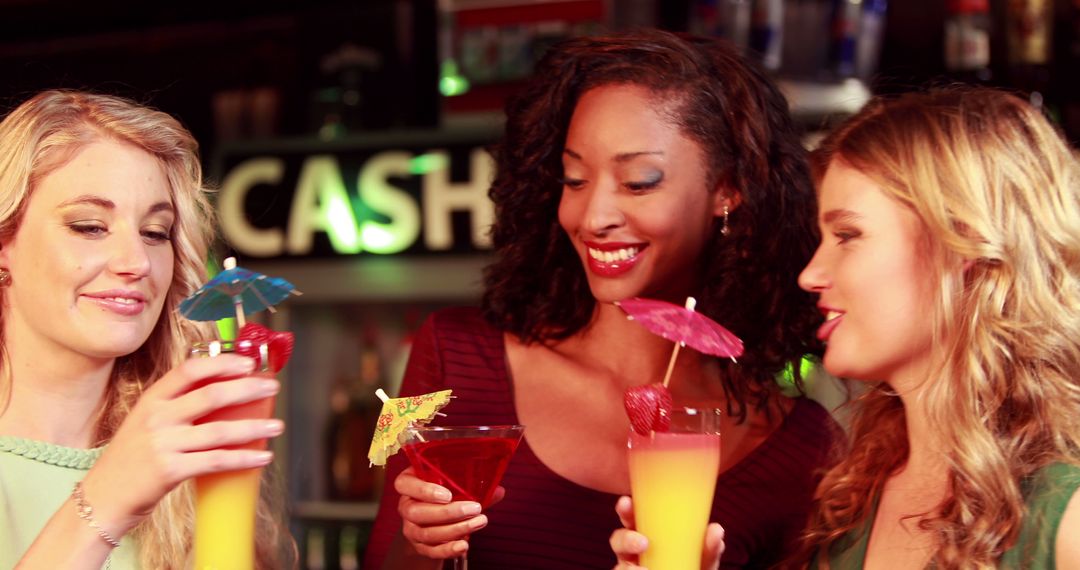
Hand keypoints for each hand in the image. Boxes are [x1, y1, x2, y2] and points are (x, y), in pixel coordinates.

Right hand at [78, 354, 283, 539]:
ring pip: (219, 431)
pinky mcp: (169, 471)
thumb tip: (224, 391)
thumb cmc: (131, 459)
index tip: (248, 362)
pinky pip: (216, 461)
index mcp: (152, 400)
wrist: (102, 499)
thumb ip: (176, 406)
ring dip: (254, 427)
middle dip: (248, 389)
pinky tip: (262, 457)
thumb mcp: (146, 422)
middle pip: (211, 395)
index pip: (189, 370)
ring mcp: (162, 444)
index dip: (222, 363)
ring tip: (277, 426)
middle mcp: (156, 418)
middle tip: (273, 387)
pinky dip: (243, 459)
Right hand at [395, 467, 505, 559]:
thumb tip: (498, 490)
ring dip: (455, 530)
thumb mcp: (453, 483)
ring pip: (427, 533)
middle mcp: (406, 506)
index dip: (423, 490)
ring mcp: (410, 527)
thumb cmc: (444, 492)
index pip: (403, 484)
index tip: (448, 495)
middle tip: (474, 508)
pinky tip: (464, 545)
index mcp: (409, 483)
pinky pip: (431, 550)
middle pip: (417, 512)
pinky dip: (448, 549)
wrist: (433, 518)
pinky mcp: (419, 545)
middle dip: (448, 513)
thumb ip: (472, 486)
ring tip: (478, 523)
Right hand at [610, 495, 724, 569]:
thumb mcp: (703, 558)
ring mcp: (631, 568)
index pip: (631, 518)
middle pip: (618, 541)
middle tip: (643, 543)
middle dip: (624, 538)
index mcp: (646, 535)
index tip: (626, 502)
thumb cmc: (692, 567)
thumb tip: (716, 529)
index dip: (625, 510)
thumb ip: (709, 548)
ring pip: (618, 567)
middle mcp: (634, 553)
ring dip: (627, 569)